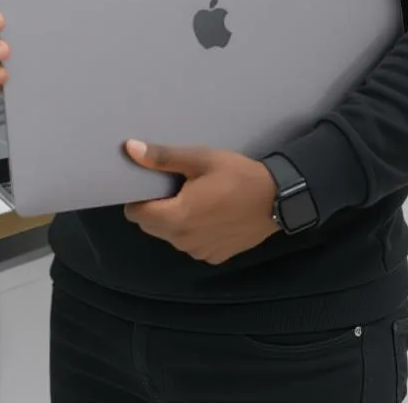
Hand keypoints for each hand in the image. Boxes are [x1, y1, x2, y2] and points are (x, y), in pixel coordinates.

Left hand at [123, 141, 279, 264]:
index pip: (137, 214)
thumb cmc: (236, 175)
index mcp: (177, 218)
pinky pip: (191, 244)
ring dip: (174, 220)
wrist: (276, 199)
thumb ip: (163, 157)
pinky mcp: (214, 257)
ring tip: (195, 198)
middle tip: (176, 186)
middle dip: (156, 208)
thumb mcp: (200, 159)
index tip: (152, 184)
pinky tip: (210, 214)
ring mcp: (199, 253)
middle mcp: (184, 242)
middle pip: (151, 226)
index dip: (139, 197)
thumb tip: (131, 149)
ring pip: (171, 236)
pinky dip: (193, 231)